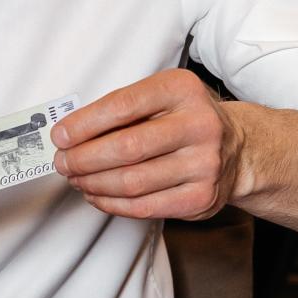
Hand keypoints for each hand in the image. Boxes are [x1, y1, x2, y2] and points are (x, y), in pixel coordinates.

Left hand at [52, 69, 241, 219]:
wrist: (237, 149)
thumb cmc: (184, 120)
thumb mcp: (160, 97)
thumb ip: (120, 110)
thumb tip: (69, 135)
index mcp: (182, 90)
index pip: (123, 106)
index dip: (84, 124)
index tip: (60, 137)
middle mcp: (199, 125)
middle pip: (126, 148)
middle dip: (83, 159)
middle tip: (63, 162)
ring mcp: (204, 164)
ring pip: (132, 181)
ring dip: (93, 184)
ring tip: (77, 179)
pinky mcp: (201, 197)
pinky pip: (145, 206)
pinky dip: (112, 204)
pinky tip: (97, 196)